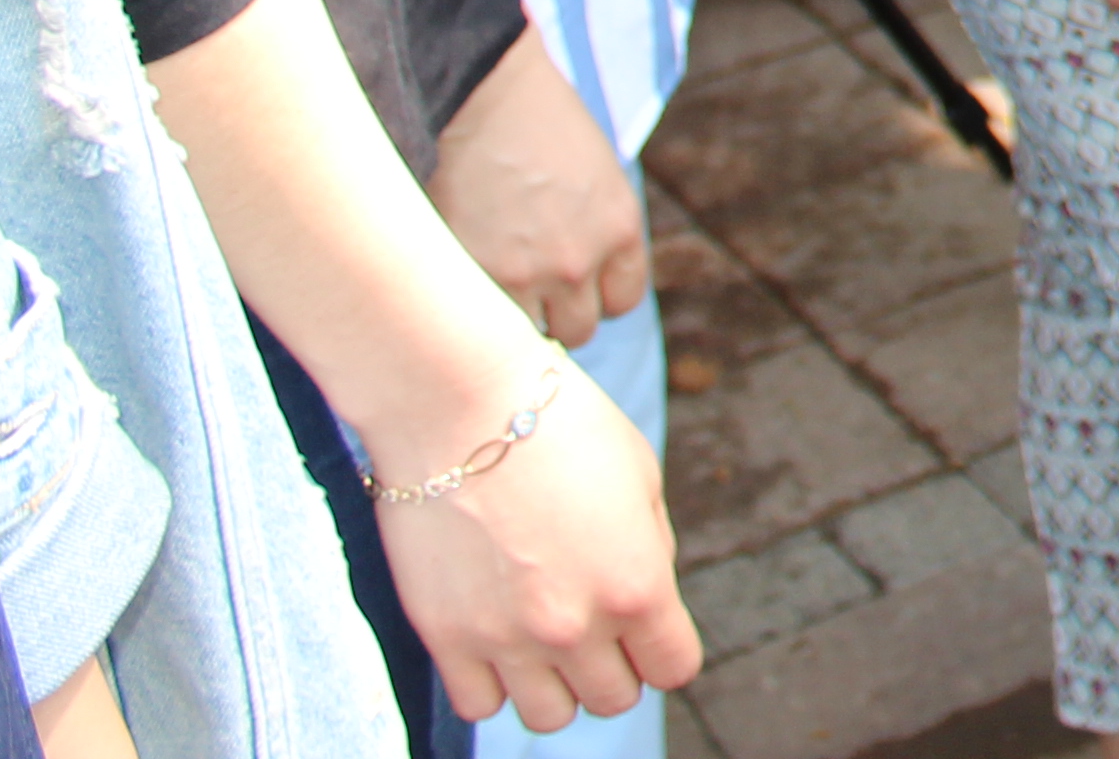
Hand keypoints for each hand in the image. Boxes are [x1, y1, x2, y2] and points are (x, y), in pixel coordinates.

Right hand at [371, 355, 700, 729]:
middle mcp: (576, 627)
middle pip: (613, 700)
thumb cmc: (561, 424)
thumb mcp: (639, 479)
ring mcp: (507, 640)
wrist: (459, 402)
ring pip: (548, 717)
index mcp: (638, 587)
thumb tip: (646, 606)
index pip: (674, 669)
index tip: (648, 627)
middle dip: (613, 666)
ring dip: (553, 685)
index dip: (664, 650)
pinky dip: (492, 683)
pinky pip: (478, 706)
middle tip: (594, 623)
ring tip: (542, 635)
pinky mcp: (445, 639)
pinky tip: (495, 637)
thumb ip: (650, 553)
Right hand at [429, 32, 650, 346]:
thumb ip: (593, 227)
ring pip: (526, 339)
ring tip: (488, 288)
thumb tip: (579, 275)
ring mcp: (527, 274)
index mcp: (620, 227)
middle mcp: (582, 259)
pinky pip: (481, 329)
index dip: (593, 295)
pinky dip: (471, 317)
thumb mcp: (592, 172)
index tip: (569, 285)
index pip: (621, 301)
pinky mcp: (475, 277)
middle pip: (577, 329)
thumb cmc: (534, 118)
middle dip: (553, 312)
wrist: (480, 92)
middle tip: (523, 287)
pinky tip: (460, 289)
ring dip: (509, 321)